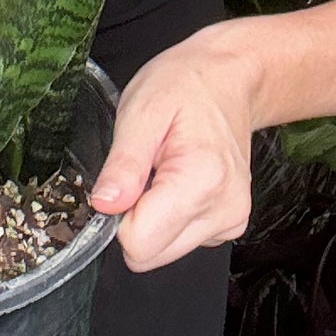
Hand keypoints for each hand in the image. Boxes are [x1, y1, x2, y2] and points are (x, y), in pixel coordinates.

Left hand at [90, 24, 265, 270]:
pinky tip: (178, 179)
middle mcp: (224, 209)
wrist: (228, 81)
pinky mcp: (229, 224)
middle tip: (144, 171)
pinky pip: (180, 241)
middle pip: (151, 254)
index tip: (127, 178)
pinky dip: (170, 216)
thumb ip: (123, 163)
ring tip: (163, 170)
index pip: (140, 242)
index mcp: (202, 180)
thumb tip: (104, 206)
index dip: (119, 214)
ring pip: (163, 252)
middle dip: (135, 218)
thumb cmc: (185, 87)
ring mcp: (231, 220)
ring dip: (152, 217)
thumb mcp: (141, 110)